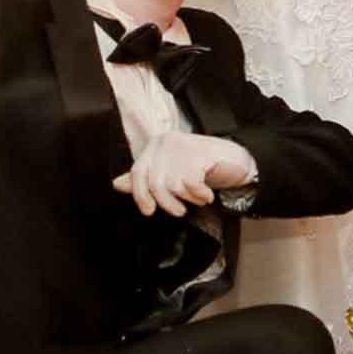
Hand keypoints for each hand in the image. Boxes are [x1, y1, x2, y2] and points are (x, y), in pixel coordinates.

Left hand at [112, 129, 258, 217]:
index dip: (139, 194)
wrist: (236, 158)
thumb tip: (117, 184)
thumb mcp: (170, 171)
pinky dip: (200, 195)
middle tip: (180, 210)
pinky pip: (192, 185)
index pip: (137, 172)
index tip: (148, 211)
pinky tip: (207, 194)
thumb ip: (146, 177)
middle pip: (154, 183)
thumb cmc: (201, 166)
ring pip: (173, 186)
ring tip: (197, 198)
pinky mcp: (200, 154)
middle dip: (167, 203)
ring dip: (188, 199)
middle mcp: (166, 142)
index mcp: (155, 144)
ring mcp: (183, 147)